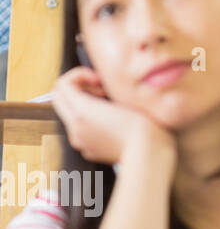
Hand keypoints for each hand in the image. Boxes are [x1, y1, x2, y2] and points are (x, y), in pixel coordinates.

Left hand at [52, 66, 175, 168]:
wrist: (150, 154)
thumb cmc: (144, 124)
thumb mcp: (124, 97)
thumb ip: (104, 86)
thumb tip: (97, 82)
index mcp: (82, 112)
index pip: (63, 84)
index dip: (80, 75)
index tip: (98, 78)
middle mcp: (75, 128)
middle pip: (60, 99)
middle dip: (79, 88)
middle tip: (101, 89)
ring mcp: (80, 141)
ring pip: (71, 114)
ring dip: (85, 104)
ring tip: (111, 105)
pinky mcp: (88, 150)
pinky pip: (82, 129)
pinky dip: (91, 120)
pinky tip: (113, 122)